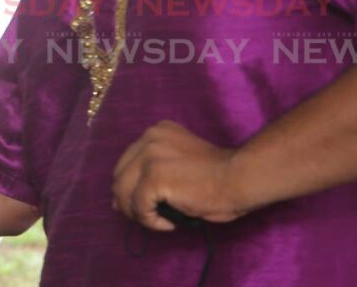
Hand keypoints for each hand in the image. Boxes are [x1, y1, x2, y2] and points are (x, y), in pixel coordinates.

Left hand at [111, 121, 248, 231]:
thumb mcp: (178, 165)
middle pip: (119, 175)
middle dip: (128, 201)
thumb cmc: (218, 177)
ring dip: (137, 213)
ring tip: (159, 221)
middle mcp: (148, 137)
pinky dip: (150, 221)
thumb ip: (151, 173)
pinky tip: (168, 224)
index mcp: (156, 132)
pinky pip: (138, 207)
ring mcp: (149, 156)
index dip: (130, 187)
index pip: (127, 162)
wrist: (239, 178)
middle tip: (149, 217)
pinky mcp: (153, 176)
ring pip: (123, 192)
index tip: (142, 205)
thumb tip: (117, 201)